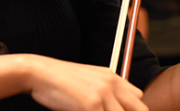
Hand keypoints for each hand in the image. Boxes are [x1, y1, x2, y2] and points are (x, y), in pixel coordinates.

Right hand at [27, 56, 146, 110]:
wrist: (39, 73)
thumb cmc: (60, 81)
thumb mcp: (89, 81)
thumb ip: (105, 92)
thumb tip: (114, 106)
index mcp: (113, 77)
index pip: (139, 99)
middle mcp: (112, 84)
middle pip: (140, 110)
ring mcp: (104, 94)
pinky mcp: (92, 105)